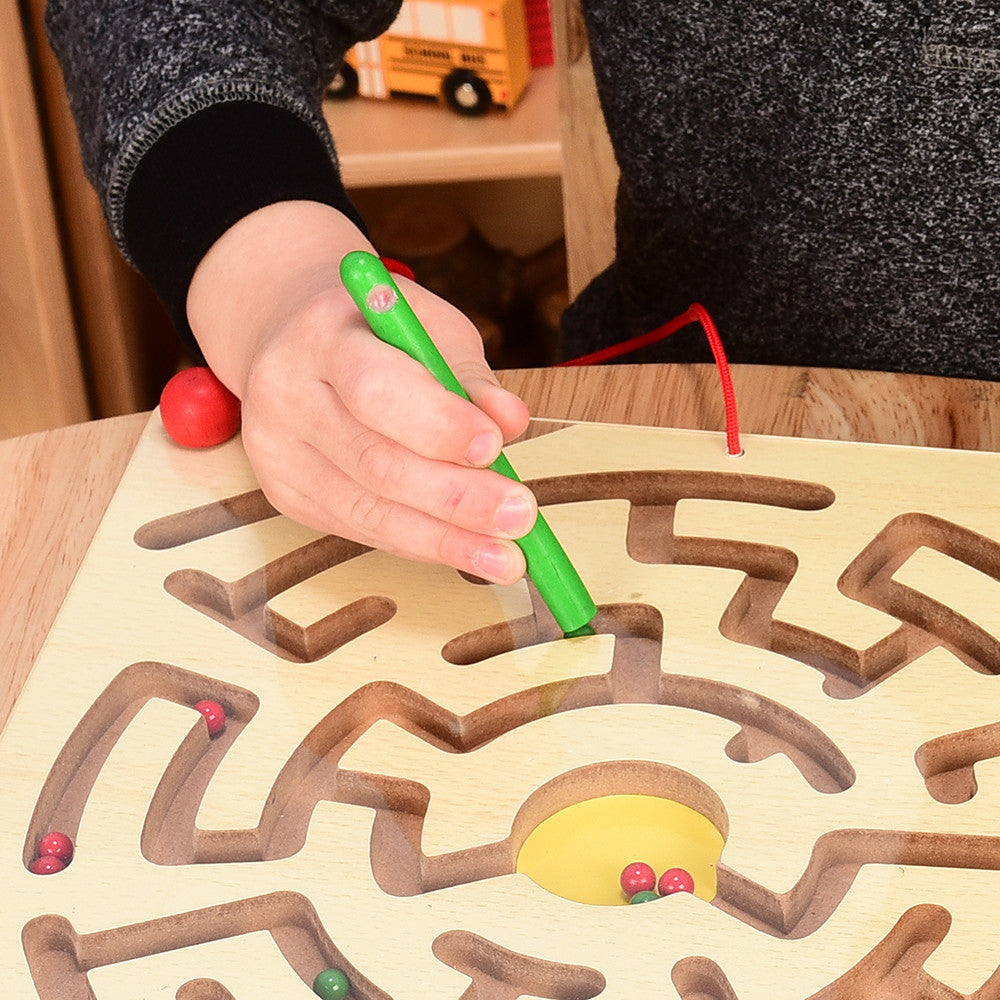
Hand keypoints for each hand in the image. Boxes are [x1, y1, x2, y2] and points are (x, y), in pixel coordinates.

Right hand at [186, 201, 534, 583]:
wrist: (291, 342)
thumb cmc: (375, 334)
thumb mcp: (426, 329)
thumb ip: (469, 377)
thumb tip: (510, 423)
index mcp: (320, 336)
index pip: (375, 389)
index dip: (438, 425)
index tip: (494, 448)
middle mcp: (285, 395)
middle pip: (373, 461)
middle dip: (455, 497)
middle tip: (520, 516)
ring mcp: (277, 451)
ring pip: (367, 510)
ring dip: (445, 539)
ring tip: (506, 556)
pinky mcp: (285, 493)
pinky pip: (361, 529)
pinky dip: (420, 543)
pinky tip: (464, 549)